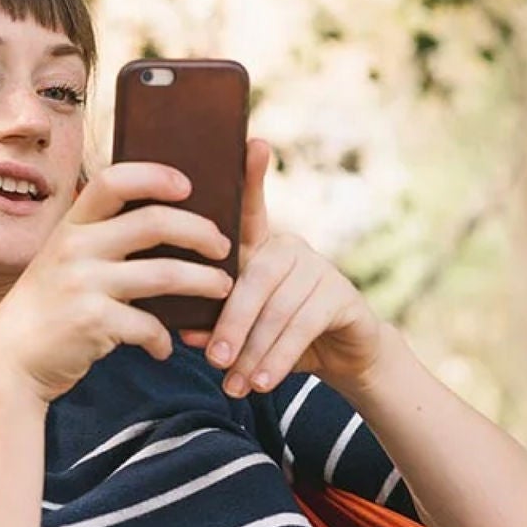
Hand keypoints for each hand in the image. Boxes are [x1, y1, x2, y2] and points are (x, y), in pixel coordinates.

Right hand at [0, 162, 234, 402]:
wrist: (9, 361)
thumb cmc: (47, 309)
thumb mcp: (61, 261)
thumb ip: (97, 240)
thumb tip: (162, 223)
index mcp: (71, 226)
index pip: (114, 180)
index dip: (155, 176)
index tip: (187, 185)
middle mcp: (75, 248)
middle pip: (155, 222)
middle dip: (200, 231)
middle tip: (223, 245)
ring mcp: (83, 285)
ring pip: (165, 274)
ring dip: (203, 282)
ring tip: (222, 288)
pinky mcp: (92, 322)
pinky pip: (148, 325)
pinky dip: (163, 338)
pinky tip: (164, 347)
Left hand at [181, 140, 385, 398]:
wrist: (338, 358)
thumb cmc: (274, 337)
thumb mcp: (240, 330)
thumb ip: (212, 325)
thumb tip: (185, 333)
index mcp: (258, 247)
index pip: (250, 207)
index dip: (252, 177)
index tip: (254, 142)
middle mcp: (289, 248)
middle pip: (254, 278)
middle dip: (230, 322)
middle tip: (213, 360)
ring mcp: (318, 269)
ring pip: (278, 309)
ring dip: (253, 352)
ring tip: (235, 385)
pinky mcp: (342, 296)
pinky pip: (304, 326)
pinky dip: (279, 358)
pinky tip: (264, 383)